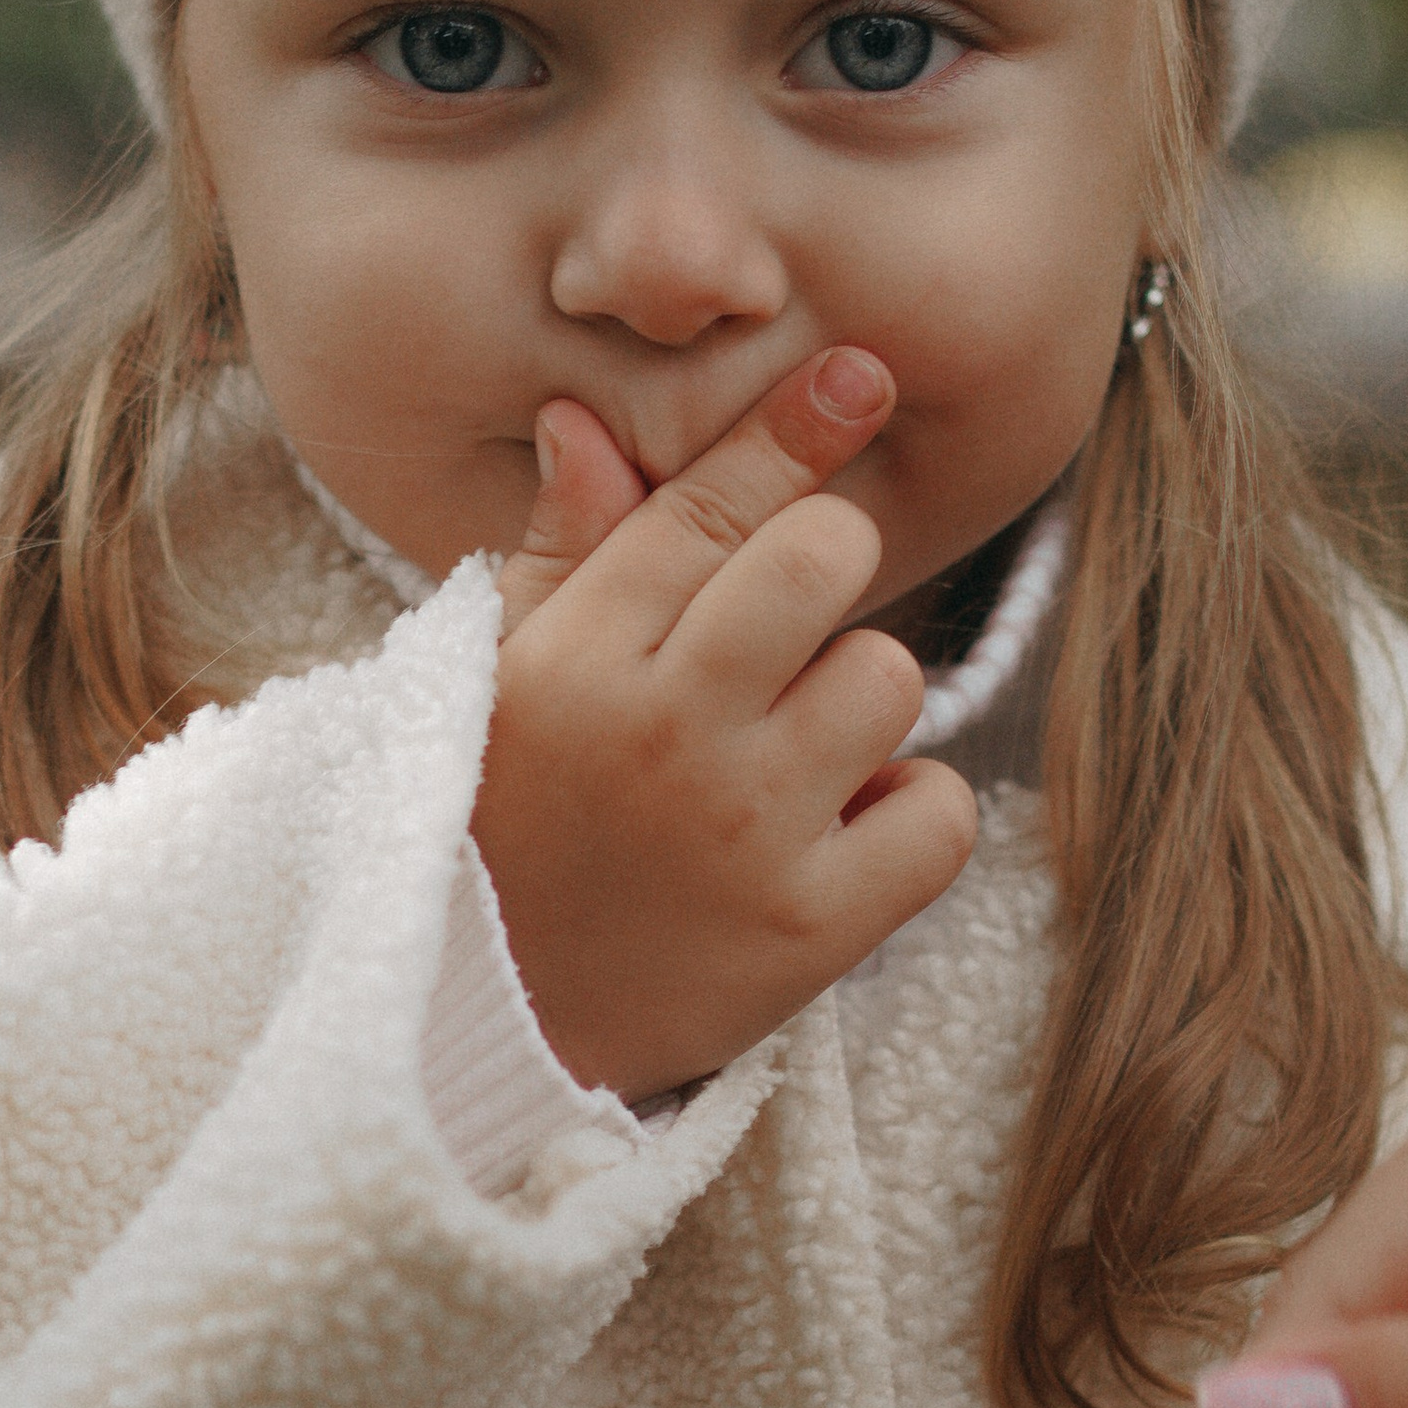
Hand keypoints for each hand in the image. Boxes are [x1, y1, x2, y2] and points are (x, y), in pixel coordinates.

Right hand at [470, 350, 978, 1096]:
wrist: (469, 1034)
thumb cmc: (489, 834)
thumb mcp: (494, 685)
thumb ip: (559, 555)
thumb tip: (584, 420)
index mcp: (578, 657)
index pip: (709, 507)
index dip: (795, 429)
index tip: (862, 373)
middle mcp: (666, 728)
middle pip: (824, 559)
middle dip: (825, 574)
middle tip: (783, 639)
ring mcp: (743, 830)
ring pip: (889, 677)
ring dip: (859, 706)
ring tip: (793, 759)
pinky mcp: (810, 930)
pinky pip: (938, 813)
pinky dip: (909, 818)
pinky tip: (841, 835)